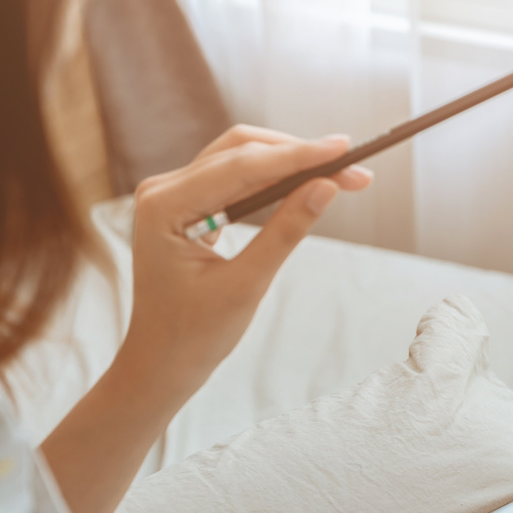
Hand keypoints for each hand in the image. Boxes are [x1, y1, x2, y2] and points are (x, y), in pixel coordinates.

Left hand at [40, 126, 370, 512]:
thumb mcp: (247, 285)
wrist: (159, 363)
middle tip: (353, 167)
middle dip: (298, 156)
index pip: (242, 167)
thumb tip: (326, 187)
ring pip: (239, 158)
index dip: (298, 156)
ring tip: (338, 174)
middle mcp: (161, 189)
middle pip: (240, 150)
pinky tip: (304, 183)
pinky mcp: (184, 204)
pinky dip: (270, 179)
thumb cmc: (194, 335)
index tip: (344, 148)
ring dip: (288, 163)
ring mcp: (170, 194)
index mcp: (164, 206)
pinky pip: (232, 178)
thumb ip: (286, 231)